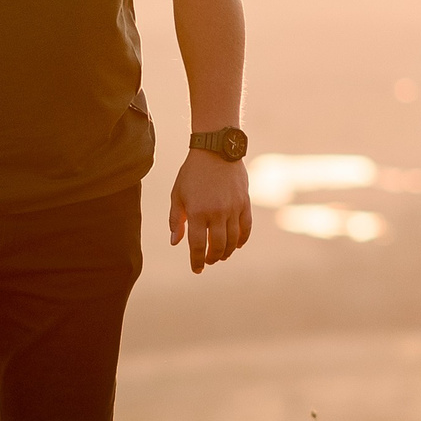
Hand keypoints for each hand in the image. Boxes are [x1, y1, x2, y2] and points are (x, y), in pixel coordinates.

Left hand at [169, 151, 252, 272]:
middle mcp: (216, 213)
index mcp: (197, 212)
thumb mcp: (177, 195)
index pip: (196, 245)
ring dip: (227, 252)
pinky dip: (242, 239)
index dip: (196, 261)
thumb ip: (175, 220)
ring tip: (221, 255)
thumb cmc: (192, 173)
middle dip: (212, 258)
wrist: (216, 151)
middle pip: (217, 246)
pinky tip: (236, 245)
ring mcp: (233, 208)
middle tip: (208, 261)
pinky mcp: (245, 203)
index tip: (196, 270)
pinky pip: (246, 227)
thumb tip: (175, 242)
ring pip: (233, 240)